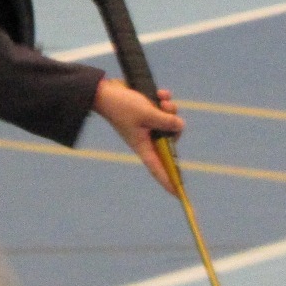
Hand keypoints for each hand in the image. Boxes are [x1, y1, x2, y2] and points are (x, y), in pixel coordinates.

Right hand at [92, 77, 183, 193]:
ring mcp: (147, 125)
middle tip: (168, 111)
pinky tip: (161, 94)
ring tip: (161, 100)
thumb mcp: (147, 113)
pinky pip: (164, 109)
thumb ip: (166, 121)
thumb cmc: (121, 106)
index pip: (158, 168)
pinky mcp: (147, 112)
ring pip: (170, 122)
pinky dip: (164, 101)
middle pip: (171, 140)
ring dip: (169, 109)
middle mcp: (146, 138)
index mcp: (142, 145)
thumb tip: (180, 125)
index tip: (180, 194)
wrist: (106, 90)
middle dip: (174, 125)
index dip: (169, 181)